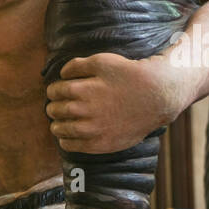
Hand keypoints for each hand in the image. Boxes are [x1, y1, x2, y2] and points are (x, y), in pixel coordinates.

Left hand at [45, 53, 192, 152]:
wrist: (155, 97)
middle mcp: (84, 111)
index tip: (55, 91)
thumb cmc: (128, 75)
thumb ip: (77, 65)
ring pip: (61, 129)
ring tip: (57, 123)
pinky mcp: (101, 144)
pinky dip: (65, 141)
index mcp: (82, 90)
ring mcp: (93, 130)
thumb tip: (61, 74)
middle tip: (54, 106)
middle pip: (56, 110)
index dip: (53, 90)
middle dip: (53, 107)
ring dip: (56, 125)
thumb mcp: (102, 61)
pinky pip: (73, 146)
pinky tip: (66, 137)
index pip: (55, 91)